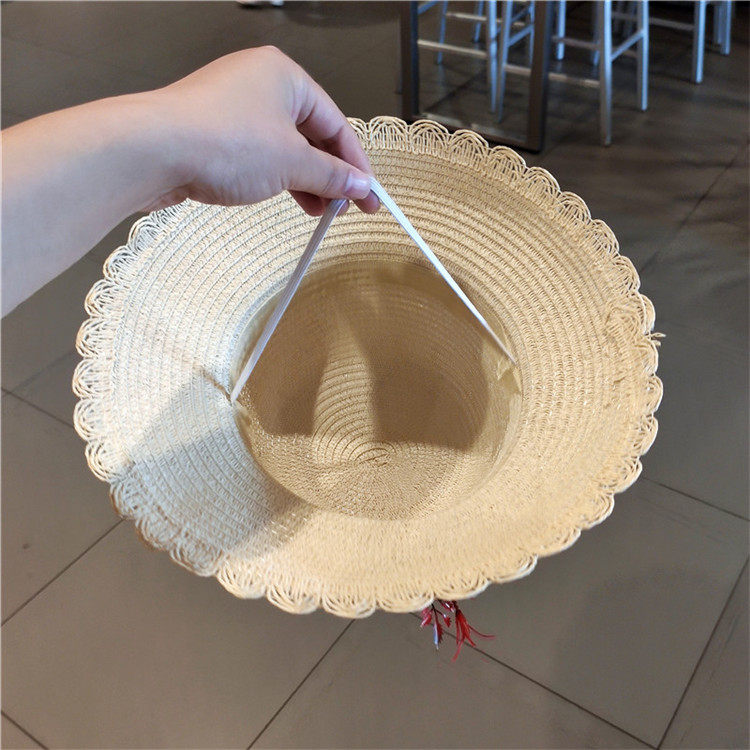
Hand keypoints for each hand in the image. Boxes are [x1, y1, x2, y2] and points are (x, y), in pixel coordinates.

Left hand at [146, 46, 378, 215]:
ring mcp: (235, 108)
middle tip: (347, 207)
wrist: (153, 151)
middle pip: (312, 134)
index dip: (356, 164)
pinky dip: (280, 177)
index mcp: (285, 76)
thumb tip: (357, 185)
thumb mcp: (292, 163)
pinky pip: (261, 155)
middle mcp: (260, 84)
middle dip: (331, 174)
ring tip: (321, 211)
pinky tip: (291, 199)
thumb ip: (331, 176)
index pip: (337, 123)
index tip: (368, 195)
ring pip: (286, 147)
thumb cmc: (220, 142)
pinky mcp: (216, 132)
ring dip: (307, 181)